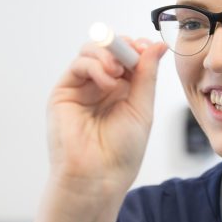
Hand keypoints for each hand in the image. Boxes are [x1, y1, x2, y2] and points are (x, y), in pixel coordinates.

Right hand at [47, 38, 167, 206]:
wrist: (97, 176)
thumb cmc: (121, 151)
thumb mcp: (142, 108)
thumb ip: (147, 75)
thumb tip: (158, 45)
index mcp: (123, 90)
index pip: (128, 55)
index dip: (137, 47)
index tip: (147, 48)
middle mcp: (100, 86)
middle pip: (108, 48)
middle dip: (122, 45)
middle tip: (133, 54)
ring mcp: (82, 87)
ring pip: (91, 51)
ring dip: (108, 54)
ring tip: (117, 72)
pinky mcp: (63, 92)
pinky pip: (79, 65)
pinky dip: (95, 66)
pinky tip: (107, 82)